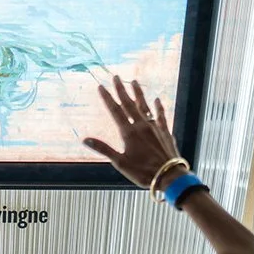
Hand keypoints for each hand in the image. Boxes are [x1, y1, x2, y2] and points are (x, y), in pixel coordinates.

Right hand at [83, 75, 185, 190]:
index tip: (101, 86)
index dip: (107, 98)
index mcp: (129, 132)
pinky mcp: (165, 132)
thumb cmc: (143, 172)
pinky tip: (157, 100)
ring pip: (145, 106)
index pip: (115, 111)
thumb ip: (103, 149)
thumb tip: (85, 140)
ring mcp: (155, 127)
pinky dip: (158, 107)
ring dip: (139, 94)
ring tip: (134, 82)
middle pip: (129, 104)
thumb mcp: (120, 163)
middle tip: (116, 77)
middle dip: (121, 90)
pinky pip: (161, 115)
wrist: (169, 176)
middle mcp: (141, 126)